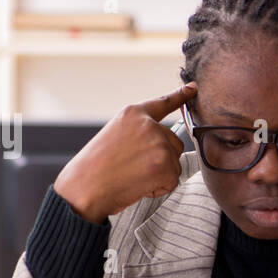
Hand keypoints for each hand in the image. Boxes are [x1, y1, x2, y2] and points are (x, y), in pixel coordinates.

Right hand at [53, 81, 195, 223]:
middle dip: (161, 158)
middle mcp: (149, 124)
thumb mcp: (115, 135)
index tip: (194, 88)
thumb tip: (162, 142)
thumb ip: (139, 131)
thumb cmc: (95, 167)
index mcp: (133, 113)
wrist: (84, 189)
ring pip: (175, 163)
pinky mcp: (164, 165)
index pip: (164, 103)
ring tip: (133, 176)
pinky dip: (159, 189)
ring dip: (160, 174)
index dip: (181, 95)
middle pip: (174, 142)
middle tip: (133, 167)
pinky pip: (172, 181)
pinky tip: (138, 186)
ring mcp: (158, 144)